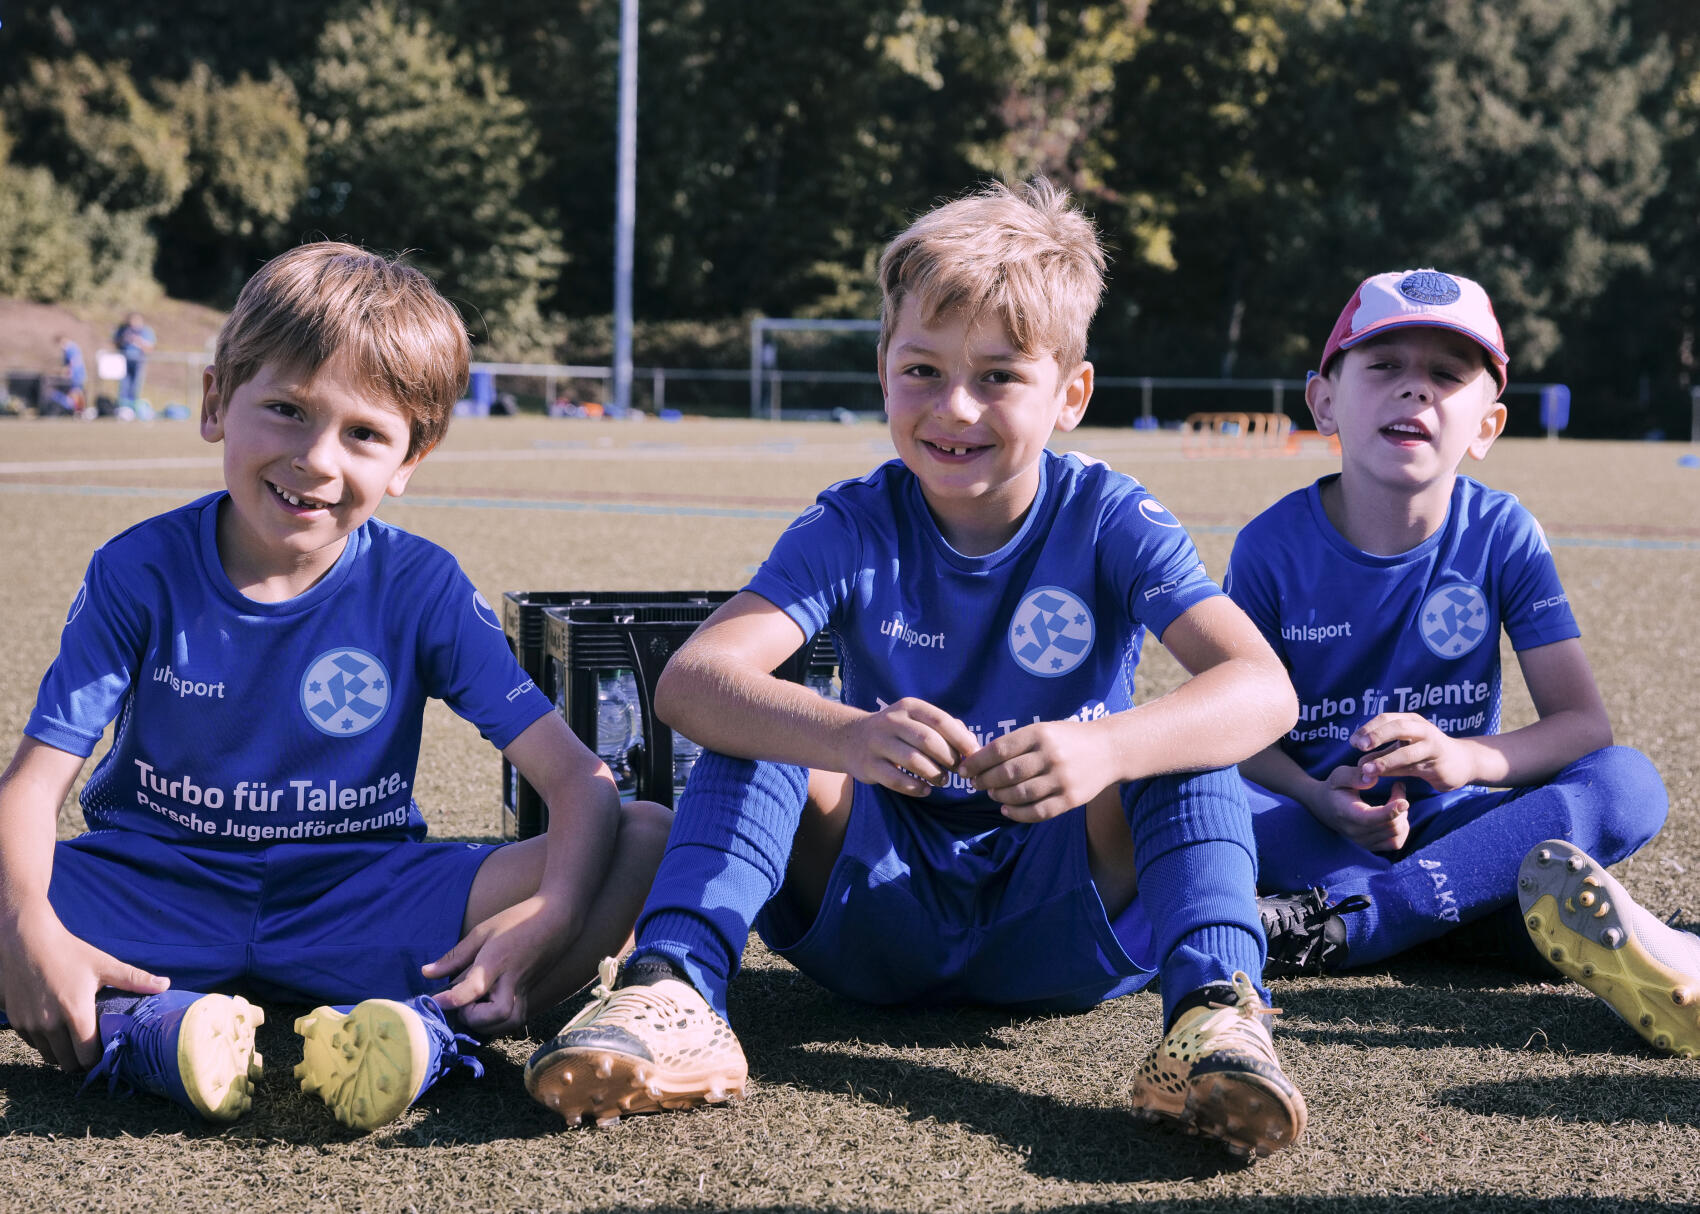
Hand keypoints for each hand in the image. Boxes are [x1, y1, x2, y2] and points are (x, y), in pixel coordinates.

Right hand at [1, 903, 168, 1070]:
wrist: (25, 941)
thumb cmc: (68, 952)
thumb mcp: (103, 964)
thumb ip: (134, 979)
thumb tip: (166, 984)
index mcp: (75, 1013)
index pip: (87, 1056)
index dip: (98, 1059)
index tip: (106, 1052)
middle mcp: (49, 1025)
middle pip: (68, 1062)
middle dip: (81, 1061)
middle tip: (92, 1050)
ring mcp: (30, 1025)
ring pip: (49, 1056)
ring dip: (62, 1053)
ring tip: (75, 1041)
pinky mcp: (15, 1021)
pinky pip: (33, 1043)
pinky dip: (45, 1042)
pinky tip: (56, 1029)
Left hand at [423, 895, 573, 1035]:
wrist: (558, 918)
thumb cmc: (518, 920)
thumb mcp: (482, 931)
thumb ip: (455, 956)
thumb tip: (426, 973)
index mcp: (497, 961)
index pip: (472, 989)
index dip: (451, 999)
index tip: (435, 1001)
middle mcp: (512, 981)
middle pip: (496, 1015)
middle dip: (473, 1018)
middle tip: (462, 1003)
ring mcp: (524, 990)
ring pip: (508, 1023)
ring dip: (487, 1025)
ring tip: (475, 1009)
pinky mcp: (530, 994)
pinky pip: (514, 1019)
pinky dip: (499, 1024)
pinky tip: (488, 1010)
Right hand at [841, 698, 979, 796]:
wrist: (850, 738)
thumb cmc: (895, 731)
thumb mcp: (916, 719)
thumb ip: (945, 727)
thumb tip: (972, 744)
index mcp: (909, 707)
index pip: (940, 720)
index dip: (960, 739)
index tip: (973, 754)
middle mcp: (891, 721)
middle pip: (928, 740)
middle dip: (948, 758)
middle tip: (957, 770)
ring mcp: (878, 743)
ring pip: (913, 761)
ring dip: (934, 774)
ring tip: (942, 781)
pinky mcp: (869, 765)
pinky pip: (896, 780)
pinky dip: (915, 788)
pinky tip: (925, 790)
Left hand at [957, 718, 1114, 821]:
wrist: (1110, 750)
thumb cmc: (1068, 739)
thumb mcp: (1043, 730)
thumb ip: (1015, 743)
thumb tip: (978, 761)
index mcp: (1040, 734)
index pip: (998, 750)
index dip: (976, 762)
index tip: (964, 769)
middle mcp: (1050, 756)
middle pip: (1006, 774)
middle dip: (984, 781)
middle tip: (976, 784)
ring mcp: (1062, 779)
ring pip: (1019, 794)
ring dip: (999, 796)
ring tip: (992, 794)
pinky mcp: (1071, 799)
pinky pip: (1038, 812)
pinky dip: (1017, 814)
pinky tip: (1006, 810)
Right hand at [1305, 768, 1410, 852]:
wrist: (1322, 806)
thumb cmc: (1333, 788)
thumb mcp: (1339, 775)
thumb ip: (1355, 775)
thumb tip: (1373, 779)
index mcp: (1347, 814)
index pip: (1371, 818)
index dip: (1391, 811)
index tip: (1404, 800)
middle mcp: (1355, 832)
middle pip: (1390, 826)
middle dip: (1400, 807)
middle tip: (1398, 788)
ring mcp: (1363, 842)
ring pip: (1396, 835)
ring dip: (1403, 817)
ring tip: (1397, 802)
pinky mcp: (1371, 846)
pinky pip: (1395, 843)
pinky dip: (1402, 830)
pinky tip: (1397, 815)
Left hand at [1351, 713, 1478, 792]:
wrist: (1462, 762)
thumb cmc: (1426, 752)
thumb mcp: (1403, 749)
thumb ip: (1382, 754)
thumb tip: (1359, 763)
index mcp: (1411, 721)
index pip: (1386, 718)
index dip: (1368, 728)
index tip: (1352, 741)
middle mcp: (1423, 730)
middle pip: (1398, 728)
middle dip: (1376, 736)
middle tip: (1358, 746)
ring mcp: (1433, 746)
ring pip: (1407, 752)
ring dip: (1385, 761)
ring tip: (1367, 769)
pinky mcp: (1438, 765)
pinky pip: (1414, 768)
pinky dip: (1396, 772)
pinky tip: (1383, 776)